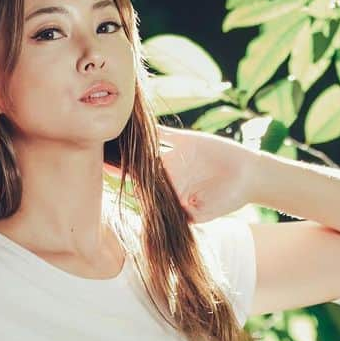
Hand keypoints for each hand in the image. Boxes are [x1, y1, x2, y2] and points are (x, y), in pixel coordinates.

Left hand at [107, 125, 256, 221]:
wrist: (248, 177)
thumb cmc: (226, 201)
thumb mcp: (201, 214)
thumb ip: (181, 216)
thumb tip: (160, 223)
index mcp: (164, 191)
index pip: (135, 183)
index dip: (117, 175)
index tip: (98, 167)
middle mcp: (164, 173)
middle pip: (133, 163)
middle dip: (114, 155)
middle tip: (90, 143)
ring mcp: (171, 155)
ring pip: (143, 146)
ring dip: (127, 139)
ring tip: (104, 128)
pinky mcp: (184, 140)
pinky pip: (162, 133)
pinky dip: (148, 126)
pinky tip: (131, 117)